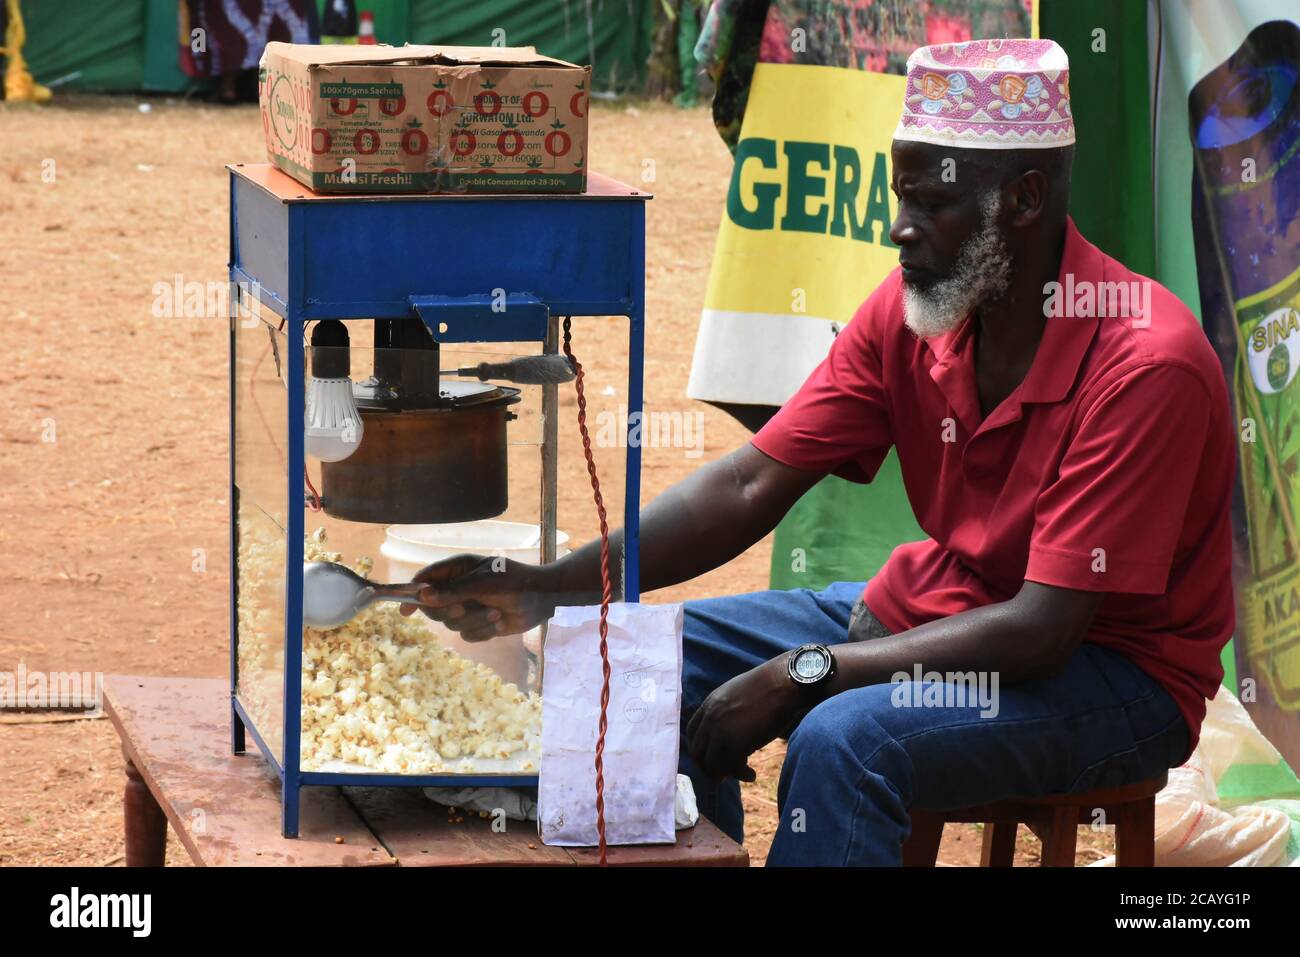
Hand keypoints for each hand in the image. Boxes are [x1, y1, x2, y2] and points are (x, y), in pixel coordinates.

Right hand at [398, 554, 557, 641]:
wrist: (542, 599)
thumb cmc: (513, 581)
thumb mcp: (482, 583)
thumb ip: (453, 591)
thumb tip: (423, 596)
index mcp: (457, 569)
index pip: (426, 580)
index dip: (413, 593)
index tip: (405, 609)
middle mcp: (459, 588)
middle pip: (434, 607)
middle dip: (449, 611)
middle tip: (462, 608)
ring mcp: (468, 607)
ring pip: (452, 624)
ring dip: (473, 621)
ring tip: (495, 613)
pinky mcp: (478, 624)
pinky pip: (467, 636)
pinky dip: (482, 632)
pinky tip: (498, 622)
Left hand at [685, 654, 803, 781]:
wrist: (781, 684)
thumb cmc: (766, 688)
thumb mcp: (735, 693)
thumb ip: (726, 710)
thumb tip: (730, 730)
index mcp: (709, 705)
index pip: (691, 732)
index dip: (700, 748)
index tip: (710, 757)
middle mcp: (711, 719)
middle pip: (697, 752)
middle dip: (707, 767)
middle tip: (722, 775)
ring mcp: (722, 731)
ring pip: (713, 764)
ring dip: (727, 773)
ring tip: (743, 774)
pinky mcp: (738, 742)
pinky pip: (733, 767)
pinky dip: (742, 774)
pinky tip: (752, 775)